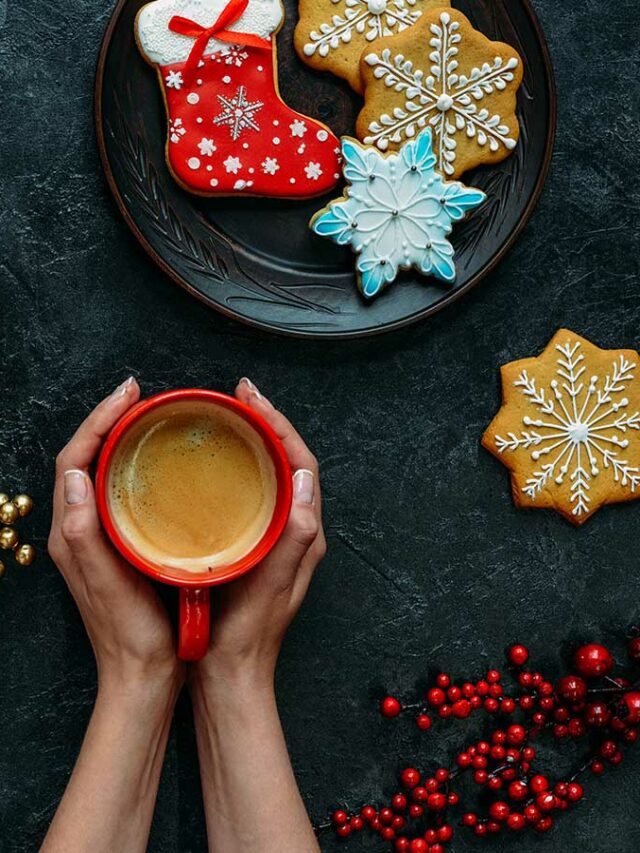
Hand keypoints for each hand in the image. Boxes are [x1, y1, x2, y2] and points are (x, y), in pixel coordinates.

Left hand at [47, 377, 183, 691]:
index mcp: (71, 533)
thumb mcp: (107, 581)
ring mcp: (95, 538)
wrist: (142, 673)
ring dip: (116, 439)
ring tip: (146, 417)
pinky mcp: (116, 546)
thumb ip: (86, 531)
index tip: (128, 396)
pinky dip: (130, 466)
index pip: (75, 459)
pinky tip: (156, 463)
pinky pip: (116, 492)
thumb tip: (75, 475)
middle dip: (106, 420)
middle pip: (83, 458)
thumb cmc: (130, 633)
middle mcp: (77, 530)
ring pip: (99, 472)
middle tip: (138, 396)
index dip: (98, 421)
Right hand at [190, 377, 325, 691]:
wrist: (231, 674)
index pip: (301, 463)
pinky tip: (218, 463)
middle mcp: (295, 530)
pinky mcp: (255, 545)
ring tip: (231, 416)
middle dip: (269, 423)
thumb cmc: (247, 635)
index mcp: (304, 534)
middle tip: (240, 395)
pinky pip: (254, 493)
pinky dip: (242, 468)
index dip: (280, 425)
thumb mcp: (271, 586)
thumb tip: (305, 478)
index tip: (253, 397)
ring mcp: (276, 537)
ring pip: (272, 475)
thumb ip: (294, 537)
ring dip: (256, 441)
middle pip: (288, 462)